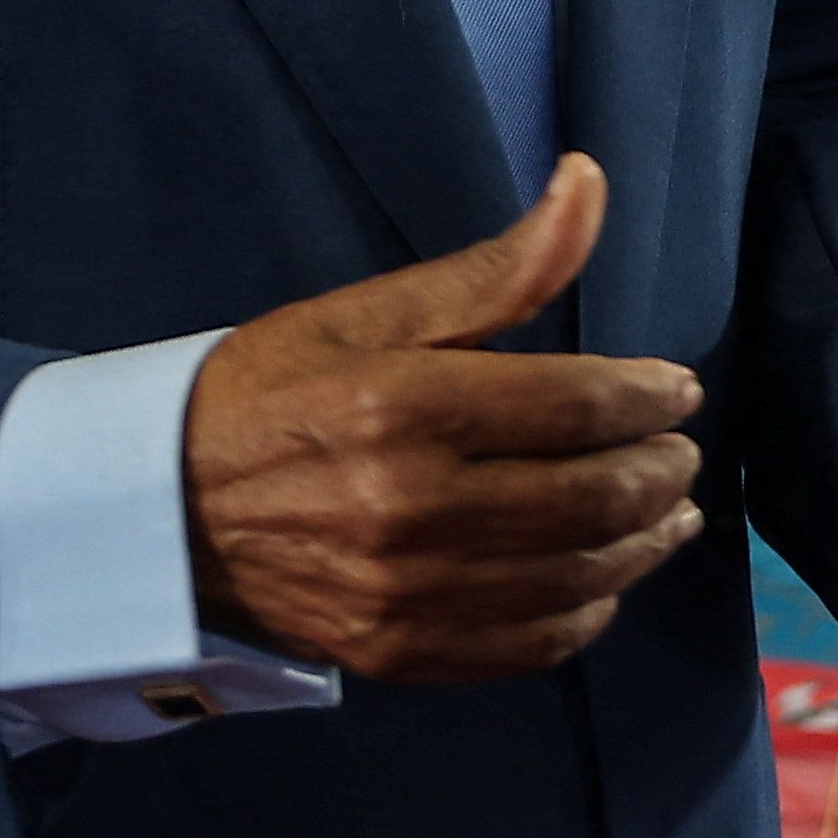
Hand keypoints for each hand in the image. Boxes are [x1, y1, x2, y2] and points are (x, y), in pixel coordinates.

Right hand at [183, 155, 713, 685]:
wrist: (160, 510)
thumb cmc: (268, 395)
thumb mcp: (367, 313)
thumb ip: (495, 268)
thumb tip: (589, 185)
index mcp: (405, 406)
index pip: (580, 405)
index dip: (651, 396)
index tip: (675, 388)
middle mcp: (413, 507)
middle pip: (596, 496)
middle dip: (661, 470)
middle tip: (677, 452)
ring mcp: (409, 592)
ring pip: (579, 576)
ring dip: (643, 542)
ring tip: (666, 513)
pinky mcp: (403, 651)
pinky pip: (534, 643)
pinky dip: (588, 609)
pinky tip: (601, 578)